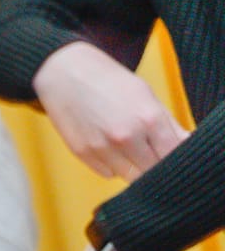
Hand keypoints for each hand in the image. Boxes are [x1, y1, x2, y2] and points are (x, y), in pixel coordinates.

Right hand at [32, 41, 185, 179]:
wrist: (65, 73)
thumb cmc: (109, 81)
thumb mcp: (146, 95)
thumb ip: (168, 125)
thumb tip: (186, 145)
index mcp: (149, 119)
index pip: (172, 156)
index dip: (175, 157)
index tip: (171, 153)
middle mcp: (126, 137)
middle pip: (152, 171)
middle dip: (155, 164)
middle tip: (151, 151)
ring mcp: (101, 148)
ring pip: (129, 176)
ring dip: (134, 167)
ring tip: (129, 147)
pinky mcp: (82, 153)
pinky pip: (108, 173)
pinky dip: (113, 166)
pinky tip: (108, 146)